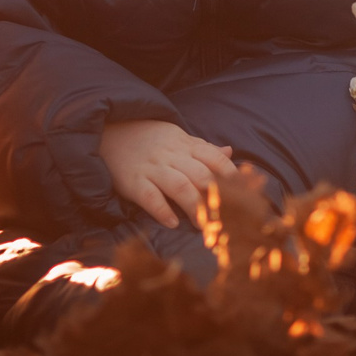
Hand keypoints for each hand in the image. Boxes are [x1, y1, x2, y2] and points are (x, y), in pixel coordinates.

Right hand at [101, 118, 235, 227]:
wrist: (110, 129)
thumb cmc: (150, 138)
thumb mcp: (178, 137)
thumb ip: (203, 148)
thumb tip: (230, 152)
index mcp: (186, 145)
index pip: (215, 158)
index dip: (231, 177)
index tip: (244, 196)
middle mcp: (172, 156)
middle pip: (200, 175)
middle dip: (216, 198)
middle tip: (226, 220)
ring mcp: (152, 168)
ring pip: (179, 185)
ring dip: (194, 206)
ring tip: (203, 226)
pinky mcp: (133, 181)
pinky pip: (149, 196)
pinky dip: (162, 210)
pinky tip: (172, 223)